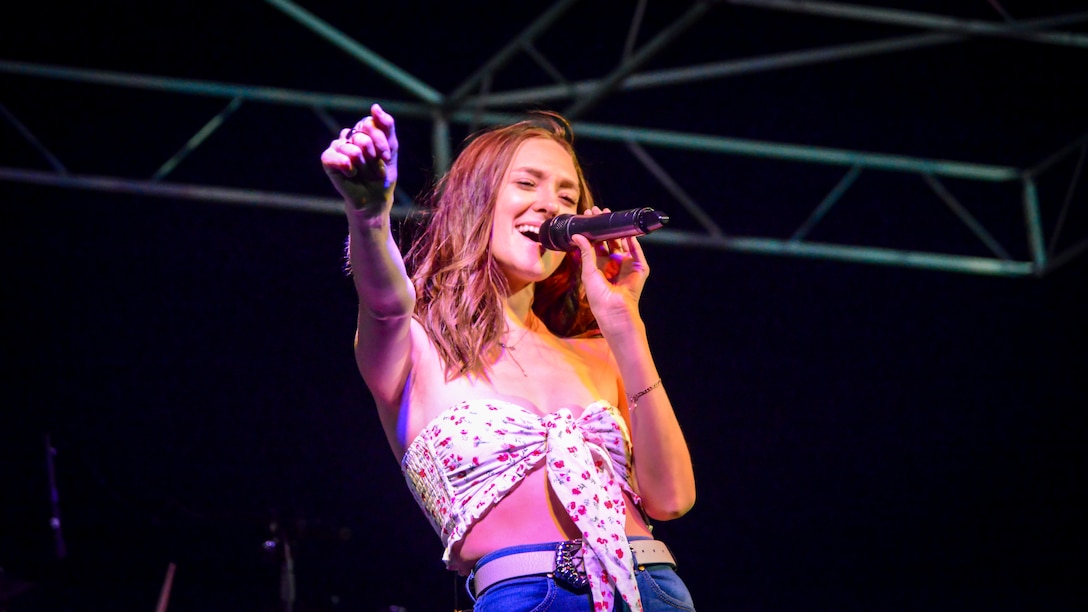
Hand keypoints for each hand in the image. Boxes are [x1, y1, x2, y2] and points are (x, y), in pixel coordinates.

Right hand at [320, 103, 398, 213]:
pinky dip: (347, 168)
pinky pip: (335, 157)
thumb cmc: (382, 174)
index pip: (370, 124)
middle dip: (372, 156)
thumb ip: (386, 126)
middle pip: (362, 137)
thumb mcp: (391, 149)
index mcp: (363, 130)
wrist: (375, 198)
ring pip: (352, 149)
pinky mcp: (328, 159)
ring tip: (362, 173)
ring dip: (363, 166)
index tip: (386, 157)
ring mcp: (337, 147)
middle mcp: (348, 136)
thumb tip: (375, 107)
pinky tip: (351, 174)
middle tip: (373, 167)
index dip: (380, 142)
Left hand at [571, 207, 649, 334]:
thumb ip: (585, 252)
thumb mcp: (588, 271)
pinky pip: (637, 252)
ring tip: (610, 216)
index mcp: (601, 265)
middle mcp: (614, 262)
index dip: (593, 230)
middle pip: (610, 239)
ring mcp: (627, 264)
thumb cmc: (598, 296)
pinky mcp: (639, 268)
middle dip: (604, 226)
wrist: (613, 310)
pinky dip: (633, 241)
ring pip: (624, 242)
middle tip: (598, 211)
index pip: (597, 243)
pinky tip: (627, 231)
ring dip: (618, 229)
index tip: (587, 217)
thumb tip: (577, 235)